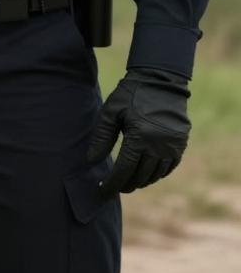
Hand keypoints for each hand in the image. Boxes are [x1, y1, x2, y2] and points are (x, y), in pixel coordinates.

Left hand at [87, 67, 190, 194]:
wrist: (160, 81)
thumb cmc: (130, 94)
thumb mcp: (111, 112)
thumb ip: (101, 137)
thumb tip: (92, 161)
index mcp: (140, 138)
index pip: (124, 170)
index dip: (113, 183)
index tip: (103, 191)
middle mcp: (159, 147)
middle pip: (140, 176)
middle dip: (126, 184)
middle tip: (114, 187)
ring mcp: (172, 147)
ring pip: (155, 174)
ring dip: (141, 180)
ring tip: (127, 181)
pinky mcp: (180, 144)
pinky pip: (168, 167)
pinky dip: (156, 173)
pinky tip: (145, 173)